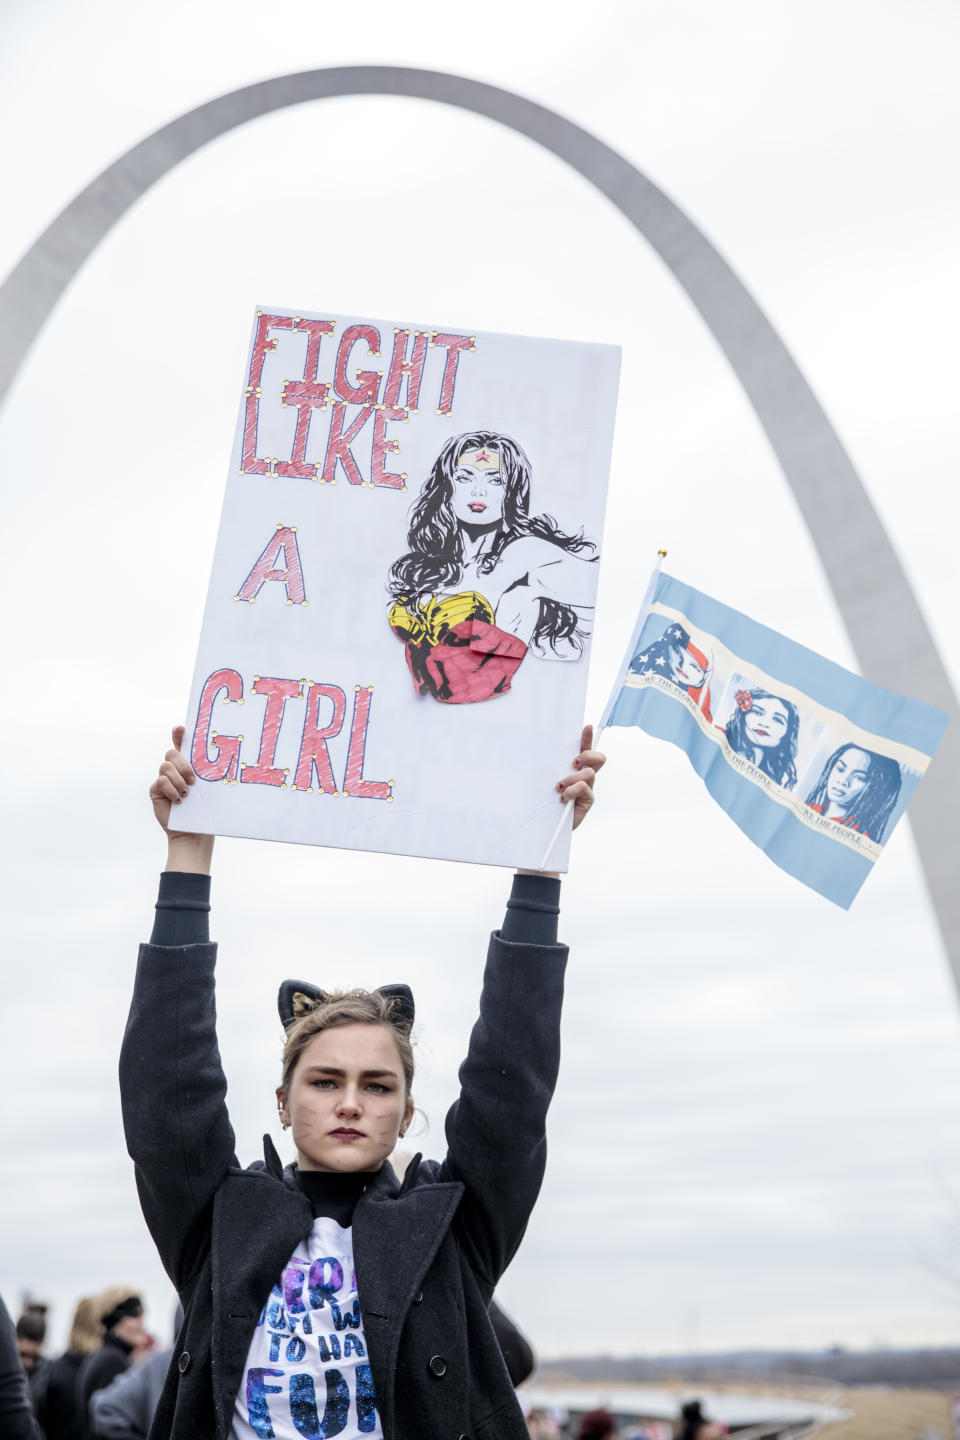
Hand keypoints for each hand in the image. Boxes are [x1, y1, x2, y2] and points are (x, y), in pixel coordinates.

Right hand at [150, 725, 213, 870]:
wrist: (195, 831)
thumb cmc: (206, 809)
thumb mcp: (210, 787)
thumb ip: (209, 771)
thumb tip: (226, 755)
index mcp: (188, 765)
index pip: (181, 744)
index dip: (179, 734)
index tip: (181, 728)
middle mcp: (174, 770)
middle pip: (172, 753)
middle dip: (183, 764)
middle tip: (194, 780)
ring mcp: (163, 779)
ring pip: (165, 766)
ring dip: (179, 779)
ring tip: (188, 793)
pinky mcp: (155, 790)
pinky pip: (160, 781)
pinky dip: (171, 789)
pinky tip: (179, 800)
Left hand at [556, 723, 604, 830]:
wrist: (547, 824)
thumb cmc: (546, 801)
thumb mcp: (546, 780)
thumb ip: (550, 768)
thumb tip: (538, 752)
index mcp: (575, 768)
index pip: (585, 748)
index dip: (587, 737)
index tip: (587, 727)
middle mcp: (584, 776)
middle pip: (598, 758)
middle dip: (588, 755)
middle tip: (574, 762)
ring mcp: (588, 788)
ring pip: (589, 773)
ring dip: (572, 778)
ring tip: (560, 787)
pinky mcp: (588, 800)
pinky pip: (585, 787)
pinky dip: (573, 790)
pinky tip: (564, 798)